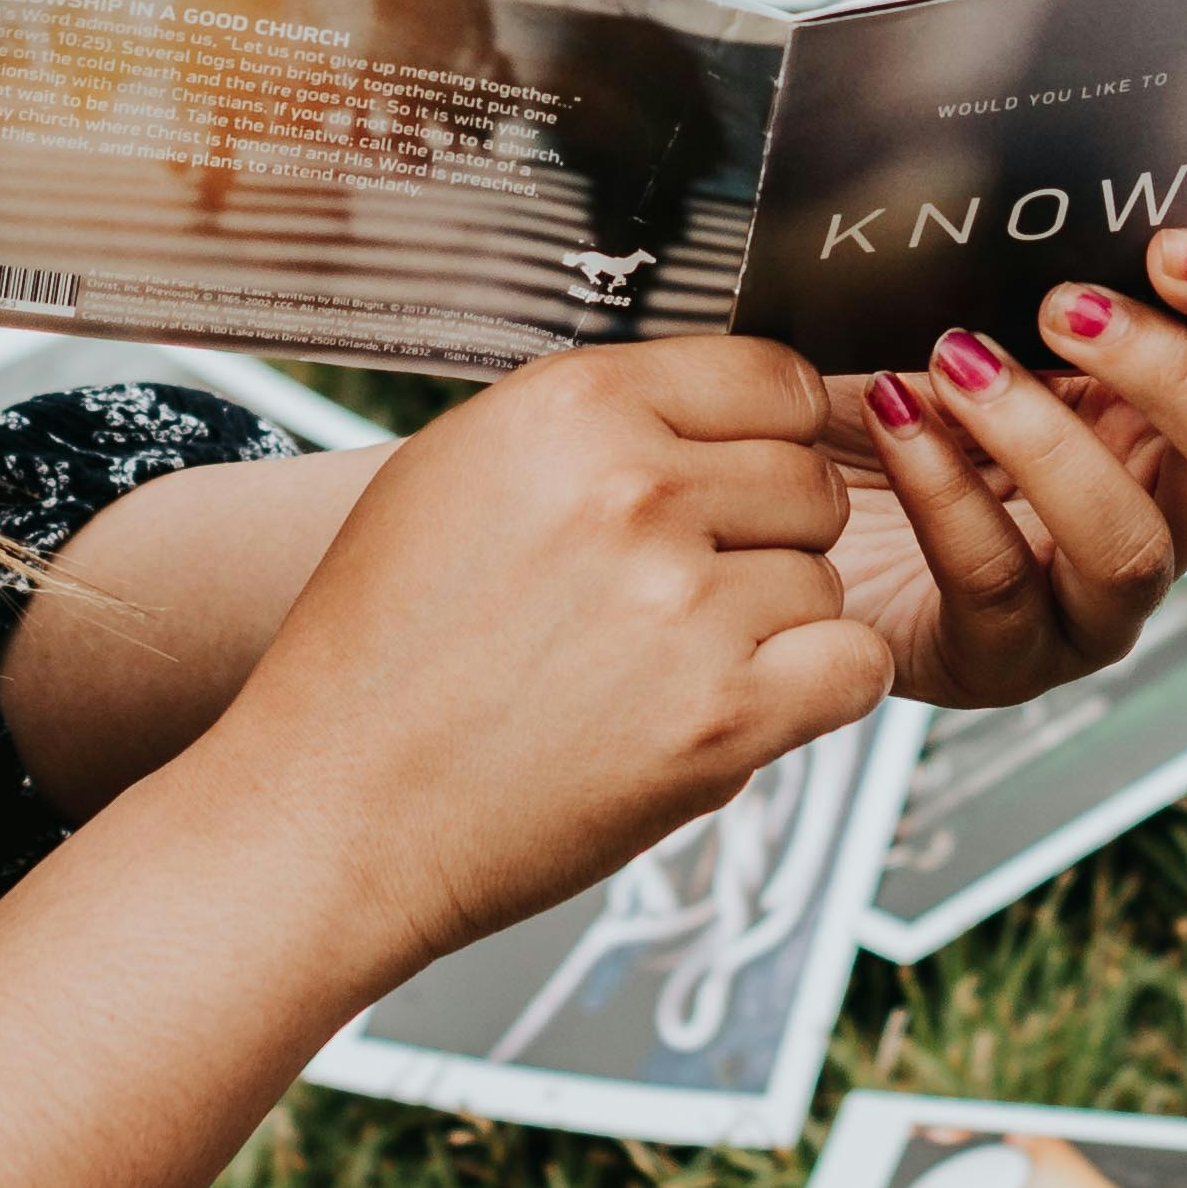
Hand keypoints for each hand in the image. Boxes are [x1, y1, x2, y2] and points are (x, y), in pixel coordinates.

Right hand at [214, 338, 889, 975]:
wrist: (332, 811)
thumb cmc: (380, 654)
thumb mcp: (458, 473)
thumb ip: (591, 428)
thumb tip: (705, 405)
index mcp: (570, 405)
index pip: (772, 376)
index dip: (767, 438)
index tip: (735, 483)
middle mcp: (633, 488)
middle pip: (811, 480)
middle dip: (765, 537)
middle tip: (673, 598)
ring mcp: (682, 604)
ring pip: (827, 578)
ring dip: (773, 626)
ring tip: (660, 667)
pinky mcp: (721, 717)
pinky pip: (854, 667)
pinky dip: (816, 693)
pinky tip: (740, 707)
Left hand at [825, 227, 1186, 709]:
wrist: (777, 511)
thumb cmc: (884, 396)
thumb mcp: (956, 305)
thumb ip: (1015, 260)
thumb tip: (1020, 182)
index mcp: (1176, 406)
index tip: (1173, 244)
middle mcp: (1165, 507)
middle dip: (1179, 374)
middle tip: (1067, 307)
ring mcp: (1094, 597)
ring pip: (1134, 543)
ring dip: (1046, 440)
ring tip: (957, 360)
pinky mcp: (1006, 656)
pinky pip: (999, 583)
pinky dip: (942, 491)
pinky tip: (893, 413)